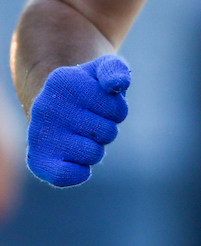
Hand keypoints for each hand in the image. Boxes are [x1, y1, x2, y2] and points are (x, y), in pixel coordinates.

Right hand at [27, 55, 130, 186]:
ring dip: (95, 148)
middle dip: (106, 129)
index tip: (101, 103)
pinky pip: (65, 176)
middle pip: (107, 133)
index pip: (117, 109)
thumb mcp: (103, 69)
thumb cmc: (88, 87)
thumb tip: (115, 85)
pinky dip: (78, 172)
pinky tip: (74, 158)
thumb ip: (115, 70)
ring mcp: (39, 134)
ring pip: (93, 154)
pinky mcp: (37, 160)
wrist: (55, 104)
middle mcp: (46, 107)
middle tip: (91, 121)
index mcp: (64, 81)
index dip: (117, 110)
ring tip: (81, 135)